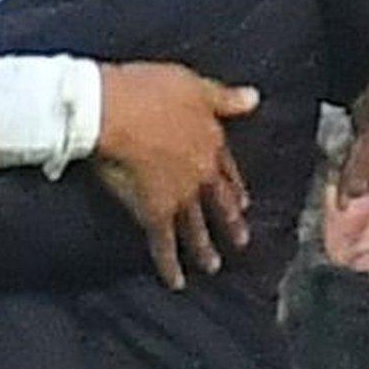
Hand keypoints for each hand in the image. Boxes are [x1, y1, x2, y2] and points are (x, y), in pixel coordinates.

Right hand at [92, 61, 259, 289]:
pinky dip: (170, 265)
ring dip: (205, 248)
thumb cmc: (148, 88)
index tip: (243, 199)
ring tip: (213, 266)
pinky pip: (164, 244)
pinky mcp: (154, 212)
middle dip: (230, 222)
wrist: (114, 110)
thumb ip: (224, 98)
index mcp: (209, 139)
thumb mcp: (194, 84)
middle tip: (241, 241)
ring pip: (196, 226)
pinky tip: (176, 283)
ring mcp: (180, 196)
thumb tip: (255, 99)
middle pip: (218, 201)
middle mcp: (200, 172)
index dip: (233, 182)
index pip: (225, 166)